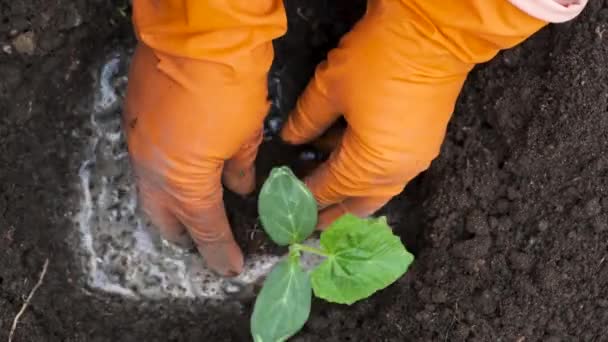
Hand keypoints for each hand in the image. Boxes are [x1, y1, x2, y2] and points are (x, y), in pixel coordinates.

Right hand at [124, 0, 284, 275]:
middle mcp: (152, 168)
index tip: (229, 266)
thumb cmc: (231, 86)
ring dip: (170, 204)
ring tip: (192, 212)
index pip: (204, 226)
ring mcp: (138, 143)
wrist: (199, 34)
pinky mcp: (134, 119)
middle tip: (204, 242)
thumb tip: (239, 187)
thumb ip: (241, 168)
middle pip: (163, 217)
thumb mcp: (246, 133)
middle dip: (184, 234)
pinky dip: (162, 174)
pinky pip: (146, 160)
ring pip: (149, 189)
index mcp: (183, 180)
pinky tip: (179, 171)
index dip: (219, 249)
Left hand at [281, 0, 546, 228]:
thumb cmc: (379, 60)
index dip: (307, 194)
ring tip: (327, 188)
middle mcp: (397, 171)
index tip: (286, 203)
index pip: (331, 187)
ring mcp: (415, 158)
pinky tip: (350, 157)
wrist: (436, 34)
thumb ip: (306, 120)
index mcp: (372, 165)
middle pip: (361, 202)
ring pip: (378, 188)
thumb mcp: (331, 88)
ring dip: (352, 191)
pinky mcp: (425, 141)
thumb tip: (291, 138)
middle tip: (312, 220)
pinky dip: (369, 172)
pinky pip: (392, 170)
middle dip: (335, 211)